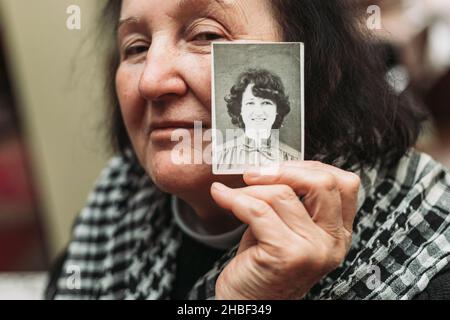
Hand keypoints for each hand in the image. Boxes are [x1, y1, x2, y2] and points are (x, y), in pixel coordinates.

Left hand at [210, 161, 359, 299]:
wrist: (248, 304)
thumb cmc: (263, 263)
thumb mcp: (285, 227)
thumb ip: (290, 200)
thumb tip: (270, 163)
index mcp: (337, 232)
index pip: (344, 183)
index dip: (311, 167)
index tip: (282, 166)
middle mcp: (332, 242)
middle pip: (322, 183)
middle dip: (284, 169)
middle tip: (254, 173)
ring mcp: (313, 251)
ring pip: (282, 195)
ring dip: (250, 189)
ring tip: (232, 193)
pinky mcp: (286, 256)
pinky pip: (257, 211)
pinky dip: (234, 199)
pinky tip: (222, 197)